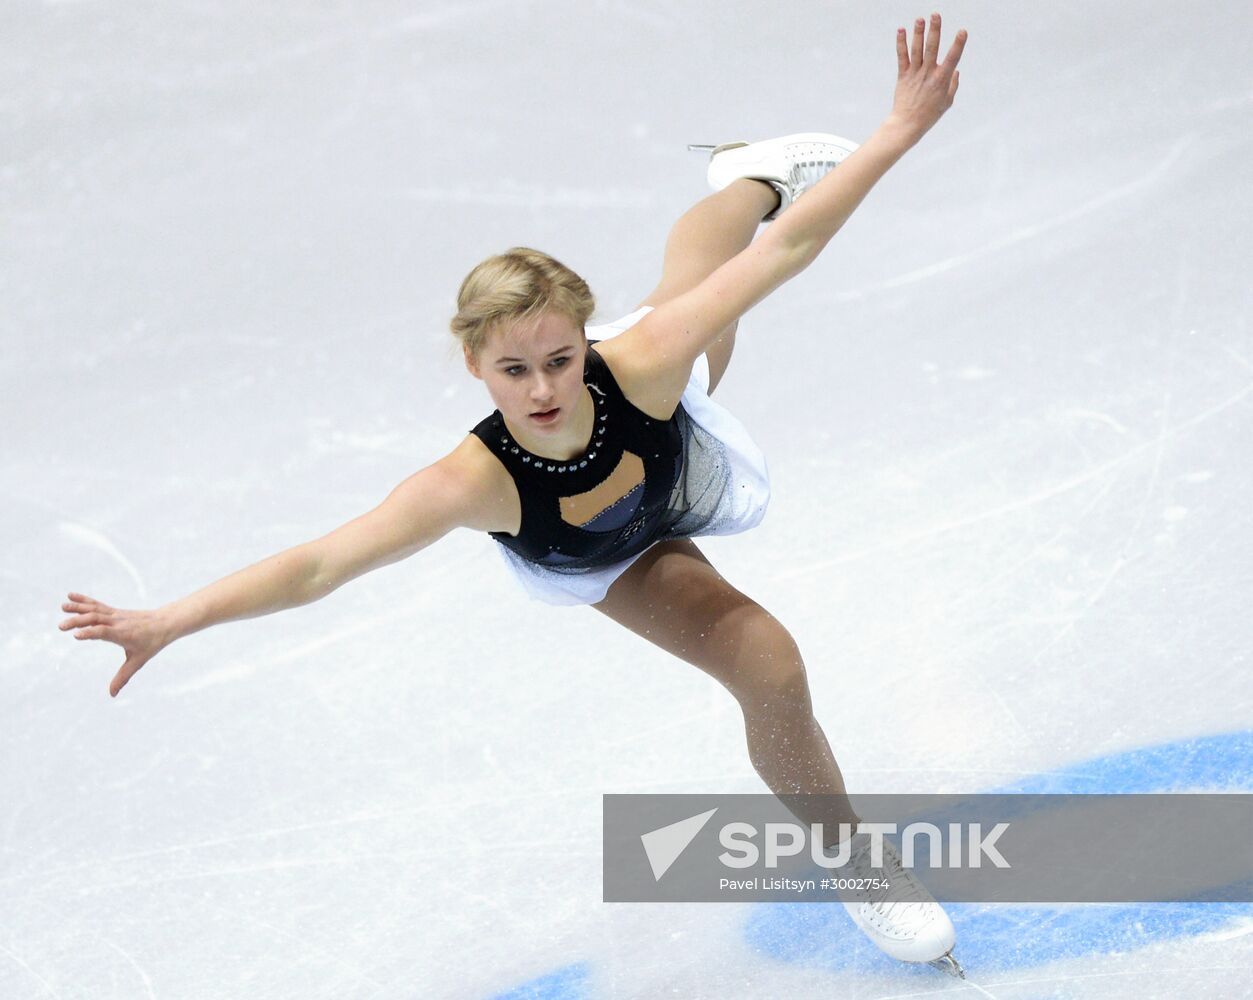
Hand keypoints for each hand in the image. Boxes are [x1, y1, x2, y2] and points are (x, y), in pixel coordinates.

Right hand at [59, 592, 172, 696]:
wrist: (165, 623)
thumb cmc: (152, 643)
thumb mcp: (138, 661)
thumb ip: (123, 677)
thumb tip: (112, 695)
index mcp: (122, 634)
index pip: (104, 632)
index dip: (90, 633)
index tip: (76, 635)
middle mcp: (117, 622)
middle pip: (95, 619)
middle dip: (78, 622)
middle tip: (61, 627)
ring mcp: (115, 615)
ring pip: (95, 610)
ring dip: (78, 608)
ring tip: (63, 607)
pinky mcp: (114, 611)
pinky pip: (97, 605)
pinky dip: (84, 600)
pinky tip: (71, 596)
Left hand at [886, 13, 966, 143]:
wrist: (907, 124)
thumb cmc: (929, 115)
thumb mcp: (947, 102)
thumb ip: (952, 85)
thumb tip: (956, 71)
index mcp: (942, 80)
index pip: (952, 59)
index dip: (958, 44)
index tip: (962, 31)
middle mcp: (928, 74)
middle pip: (932, 49)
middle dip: (934, 31)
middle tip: (936, 15)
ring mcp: (915, 74)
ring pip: (917, 50)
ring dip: (918, 33)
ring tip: (919, 19)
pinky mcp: (903, 76)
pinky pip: (902, 57)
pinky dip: (901, 43)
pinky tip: (901, 31)